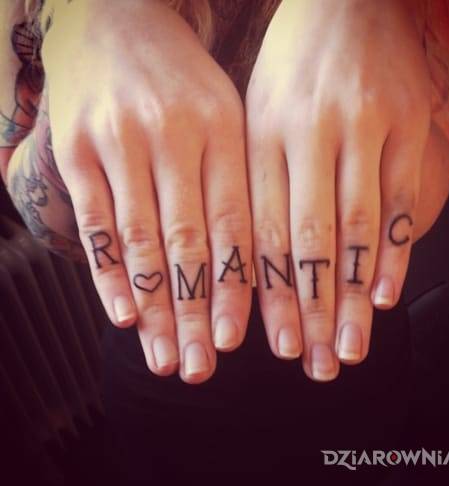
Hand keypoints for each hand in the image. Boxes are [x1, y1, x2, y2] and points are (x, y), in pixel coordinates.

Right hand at [30, 0, 251, 382]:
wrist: (116, 19)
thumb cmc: (182, 82)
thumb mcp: (227, 116)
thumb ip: (240, 182)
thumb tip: (253, 265)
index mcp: (224, 130)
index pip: (236, 224)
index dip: (235, 287)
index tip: (236, 340)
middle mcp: (172, 135)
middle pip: (188, 243)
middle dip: (193, 313)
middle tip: (199, 368)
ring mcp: (118, 141)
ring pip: (139, 241)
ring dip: (153, 308)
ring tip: (162, 358)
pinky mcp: (74, 147)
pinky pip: (94, 221)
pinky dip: (107, 272)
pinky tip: (122, 314)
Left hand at [246, 0, 430, 380]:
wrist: (349, 0)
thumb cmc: (293, 66)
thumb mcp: (255, 114)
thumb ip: (253, 181)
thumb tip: (250, 258)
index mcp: (261, 134)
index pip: (262, 230)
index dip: (266, 292)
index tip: (269, 343)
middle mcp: (310, 134)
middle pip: (309, 240)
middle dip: (311, 310)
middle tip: (315, 365)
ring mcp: (365, 128)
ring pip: (357, 229)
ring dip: (351, 297)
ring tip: (349, 347)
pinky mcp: (409, 125)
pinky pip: (402, 200)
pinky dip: (393, 254)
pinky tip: (382, 296)